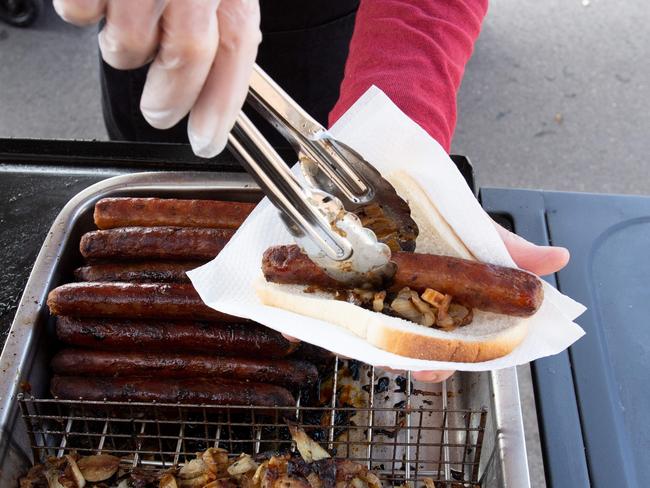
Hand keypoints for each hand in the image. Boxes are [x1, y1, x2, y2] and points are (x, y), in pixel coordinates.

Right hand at [53, 0, 260, 157]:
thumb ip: (216, 18)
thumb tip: (214, 80)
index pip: (237, 47)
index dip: (222, 103)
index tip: (207, 140)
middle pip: (187, 53)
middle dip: (171, 97)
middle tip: (160, 112)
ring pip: (130, 41)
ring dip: (126, 49)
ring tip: (128, 29)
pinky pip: (79, 12)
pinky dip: (84, 15)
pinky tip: (99, 3)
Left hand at [283, 221, 570, 382]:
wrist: (392, 155)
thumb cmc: (434, 200)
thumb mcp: (469, 222)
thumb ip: (505, 247)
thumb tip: (557, 259)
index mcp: (433, 300)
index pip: (438, 346)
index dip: (438, 363)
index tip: (433, 370)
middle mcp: (396, 301)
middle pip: (394, 344)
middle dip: (388, 354)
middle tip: (382, 353)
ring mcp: (362, 291)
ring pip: (354, 330)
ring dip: (345, 336)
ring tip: (341, 334)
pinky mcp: (329, 275)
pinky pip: (314, 302)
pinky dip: (307, 311)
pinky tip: (301, 313)